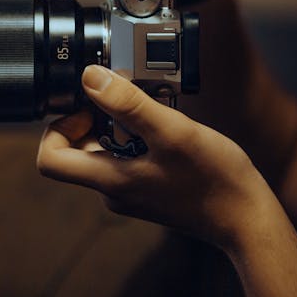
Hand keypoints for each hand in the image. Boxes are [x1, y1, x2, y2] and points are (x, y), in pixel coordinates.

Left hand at [37, 65, 262, 249]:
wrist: (247, 218)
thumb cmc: (215, 179)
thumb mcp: (172, 131)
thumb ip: (128, 105)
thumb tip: (89, 78)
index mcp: (110, 181)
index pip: (50, 159)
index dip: (58, 127)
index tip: (87, 106)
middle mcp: (113, 190)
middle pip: (76, 149)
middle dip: (95, 116)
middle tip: (127, 97)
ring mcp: (131, 190)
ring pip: (105, 148)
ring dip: (120, 122)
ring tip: (152, 107)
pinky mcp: (148, 187)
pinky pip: (127, 155)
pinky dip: (138, 135)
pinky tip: (165, 124)